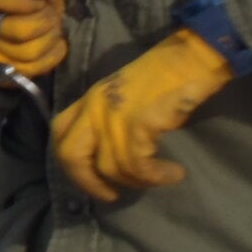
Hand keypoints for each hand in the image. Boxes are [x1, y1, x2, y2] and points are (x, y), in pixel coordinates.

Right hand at [0, 0, 67, 77]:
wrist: (43, 24)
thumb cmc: (41, 3)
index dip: (22, 2)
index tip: (39, 2)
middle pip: (20, 31)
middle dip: (44, 23)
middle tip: (52, 16)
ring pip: (28, 52)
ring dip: (49, 39)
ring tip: (54, 30)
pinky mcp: (7, 69)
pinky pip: (31, 69)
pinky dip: (52, 56)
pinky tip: (57, 44)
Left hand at [51, 27, 233, 201]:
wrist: (193, 56)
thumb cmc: (167, 74)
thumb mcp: (126, 96)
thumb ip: (113, 120)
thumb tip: (115, 158)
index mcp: (90, 98)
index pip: (58, 131)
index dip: (70, 161)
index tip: (91, 177)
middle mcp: (93, 106)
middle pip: (70, 155)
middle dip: (88, 183)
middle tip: (111, 195)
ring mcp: (112, 114)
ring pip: (109, 167)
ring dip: (138, 181)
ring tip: (162, 177)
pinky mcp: (137, 123)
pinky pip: (137, 164)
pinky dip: (155, 176)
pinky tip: (173, 173)